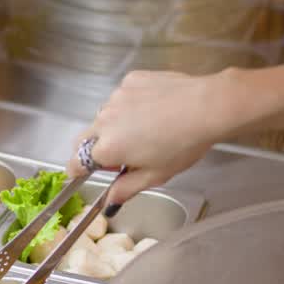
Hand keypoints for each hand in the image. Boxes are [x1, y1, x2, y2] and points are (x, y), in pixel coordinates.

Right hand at [67, 69, 235, 205]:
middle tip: (121, 155)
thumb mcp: (155, 175)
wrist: (207, 107)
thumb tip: (109, 202)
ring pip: (105, 117)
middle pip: (85, 138)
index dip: (80, 171)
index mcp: (107, 148)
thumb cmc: (184, 144)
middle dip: (95, 148)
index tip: (85, 173)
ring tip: (146, 129)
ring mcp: (116, 97)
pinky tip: (153, 109)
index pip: (76, 163)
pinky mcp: (129, 81)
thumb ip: (126, 189)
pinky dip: (130, 105)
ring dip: (115, 125)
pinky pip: (120, 97)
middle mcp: (105, 120)